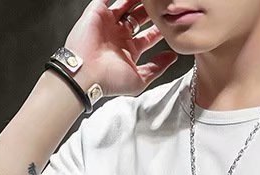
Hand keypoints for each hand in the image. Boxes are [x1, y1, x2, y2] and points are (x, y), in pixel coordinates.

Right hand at [64, 0, 178, 97]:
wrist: (86, 74)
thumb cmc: (109, 81)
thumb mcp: (139, 79)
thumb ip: (156, 68)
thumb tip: (172, 58)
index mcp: (129, 50)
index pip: (148, 36)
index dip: (159, 29)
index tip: (169, 23)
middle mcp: (119, 35)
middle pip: (139, 17)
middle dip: (150, 11)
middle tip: (161, 6)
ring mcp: (108, 22)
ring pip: (126, 4)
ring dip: (137, 0)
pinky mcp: (96, 11)